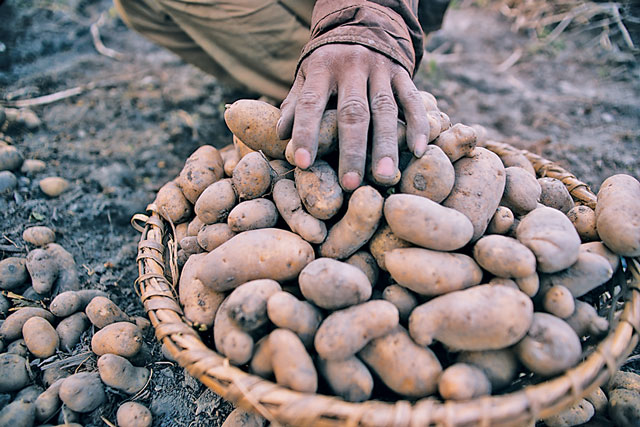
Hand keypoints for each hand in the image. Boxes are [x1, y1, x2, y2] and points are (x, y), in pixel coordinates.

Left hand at [276, 44, 428, 189]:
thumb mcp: (305, 77)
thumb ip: (295, 105)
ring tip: (384, 176)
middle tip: (350, 183)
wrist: (362, 27)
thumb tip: (282, 137)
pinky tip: (419, 151)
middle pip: (353, 111)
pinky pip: (413, 101)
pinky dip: (418, 126)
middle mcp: (352, 66)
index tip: (303, 163)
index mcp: (322, 68)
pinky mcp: (403, 73)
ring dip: (385, 145)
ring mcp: (381, 69)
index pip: (311, 103)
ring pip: (385, 110)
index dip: (306, 133)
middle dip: (352, 149)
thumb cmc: (328, 65)